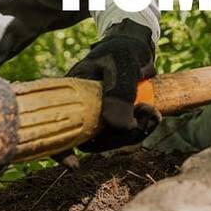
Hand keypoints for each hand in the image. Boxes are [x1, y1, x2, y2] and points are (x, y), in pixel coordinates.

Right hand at [66, 19, 160, 152]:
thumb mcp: (121, 65)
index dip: (59, 151)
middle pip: (89, 140)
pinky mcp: (115, 117)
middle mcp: (81, 108)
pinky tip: (153, 114)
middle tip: (144, 117)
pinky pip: (124, 133)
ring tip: (152, 112)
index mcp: (71, 94)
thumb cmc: (122, 50)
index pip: (56, 125)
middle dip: (118, 138)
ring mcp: (98, 114)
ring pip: (110, 139)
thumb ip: (119, 93)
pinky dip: (141, 128)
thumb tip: (119, 127)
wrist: (136, 44)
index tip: (73, 166)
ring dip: (134, 133)